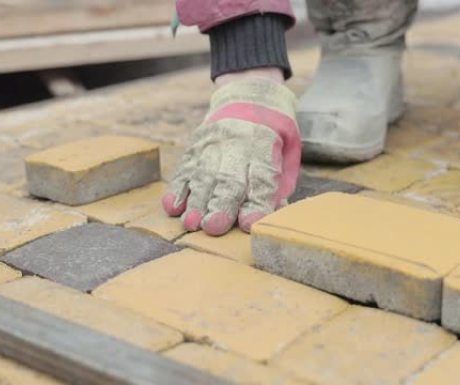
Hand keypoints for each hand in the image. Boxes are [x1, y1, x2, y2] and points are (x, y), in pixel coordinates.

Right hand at [161, 76, 299, 235]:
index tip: (249, 222)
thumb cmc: (273, 136)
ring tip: (191, 223)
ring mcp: (213, 147)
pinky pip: (183, 169)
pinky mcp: (195, 148)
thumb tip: (273, 213)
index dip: (256, 202)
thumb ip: (280, 184)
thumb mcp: (287, 154)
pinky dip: (176, 189)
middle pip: (229, 179)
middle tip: (213, 226)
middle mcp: (238, 148)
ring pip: (203, 176)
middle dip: (220, 205)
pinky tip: (172, 206)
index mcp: (265, 149)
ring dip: (196, 203)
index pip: (262, 178)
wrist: (250, 98)